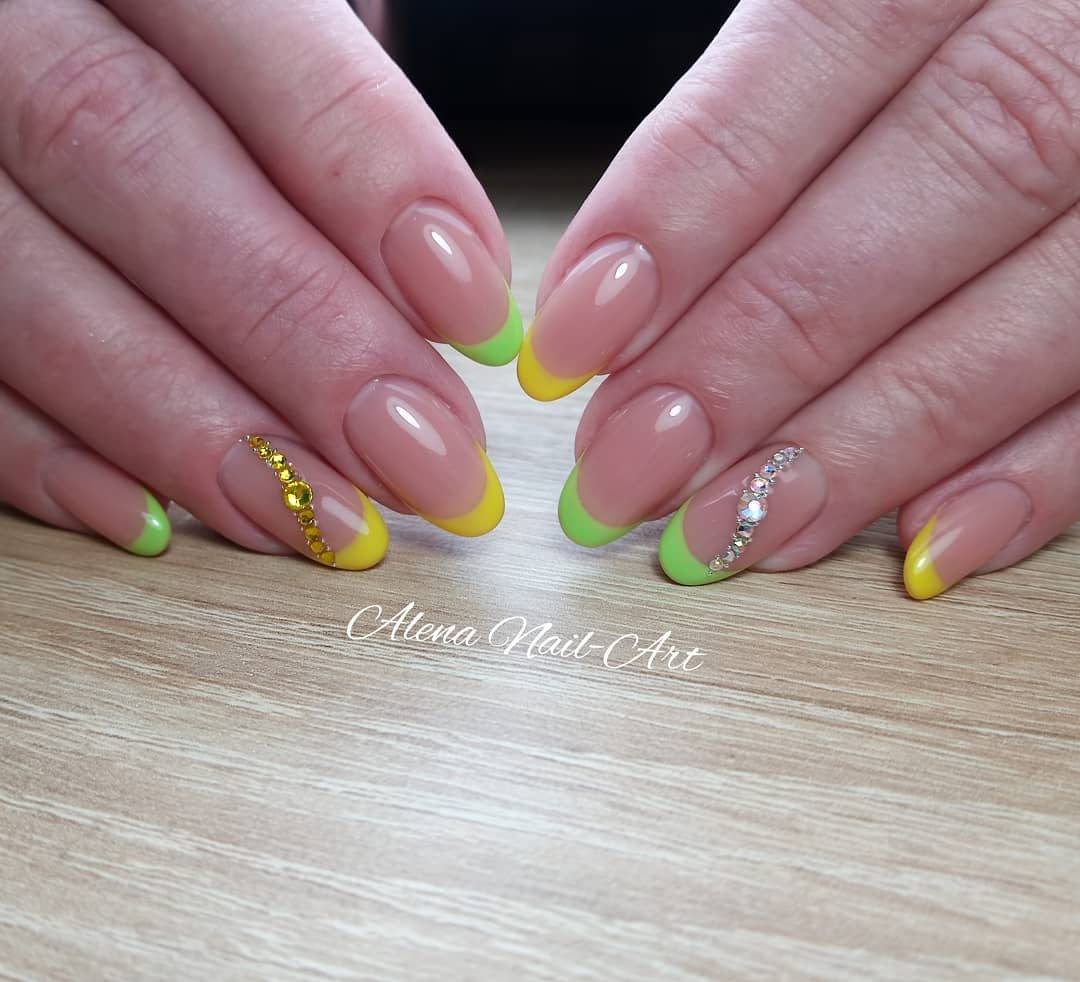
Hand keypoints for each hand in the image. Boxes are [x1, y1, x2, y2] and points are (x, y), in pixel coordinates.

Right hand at [0, 0, 518, 567]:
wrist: (24, 42)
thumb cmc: (169, 49)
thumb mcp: (251, 27)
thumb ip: (326, 119)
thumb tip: (448, 288)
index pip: (253, 38)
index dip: (370, 177)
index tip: (475, 312)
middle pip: (133, 163)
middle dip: (302, 338)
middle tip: (427, 462)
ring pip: (28, 285)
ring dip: (192, 429)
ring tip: (328, 521)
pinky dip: (44, 458)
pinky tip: (156, 522)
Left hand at [524, 0, 1079, 598]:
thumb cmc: (941, 32)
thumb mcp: (855, 6)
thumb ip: (757, 117)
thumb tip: (612, 295)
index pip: (818, 48)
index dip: (684, 205)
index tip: (573, 341)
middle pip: (929, 192)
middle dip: (758, 353)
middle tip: (633, 465)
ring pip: (1039, 306)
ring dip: (871, 442)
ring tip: (736, 526)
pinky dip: (1036, 477)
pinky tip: (917, 544)